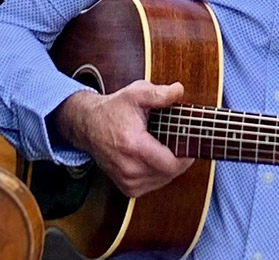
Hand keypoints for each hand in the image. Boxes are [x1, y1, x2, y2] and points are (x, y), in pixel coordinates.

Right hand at [53, 80, 192, 197]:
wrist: (88, 126)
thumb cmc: (113, 109)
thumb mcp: (135, 94)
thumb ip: (158, 94)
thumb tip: (178, 90)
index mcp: (134, 146)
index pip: (171, 165)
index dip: (186, 156)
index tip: (190, 142)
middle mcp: (129, 168)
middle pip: (170, 173)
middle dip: (179, 158)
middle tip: (180, 141)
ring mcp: (127, 181)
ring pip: (163, 180)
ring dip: (169, 166)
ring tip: (166, 147)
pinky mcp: (126, 188)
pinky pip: (153, 185)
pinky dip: (159, 174)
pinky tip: (156, 158)